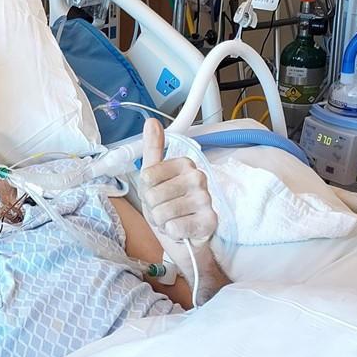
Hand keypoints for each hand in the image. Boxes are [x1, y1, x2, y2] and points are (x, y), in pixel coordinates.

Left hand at [140, 119, 217, 243]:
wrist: (185, 234)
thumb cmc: (168, 203)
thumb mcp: (154, 176)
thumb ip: (153, 149)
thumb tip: (151, 122)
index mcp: (185, 164)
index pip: (147, 176)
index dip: (146, 190)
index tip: (158, 192)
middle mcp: (198, 177)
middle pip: (152, 196)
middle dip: (153, 208)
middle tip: (165, 209)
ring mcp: (206, 199)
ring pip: (162, 213)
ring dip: (162, 221)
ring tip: (173, 219)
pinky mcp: (209, 221)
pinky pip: (174, 227)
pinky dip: (173, 232)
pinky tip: (182, 229)